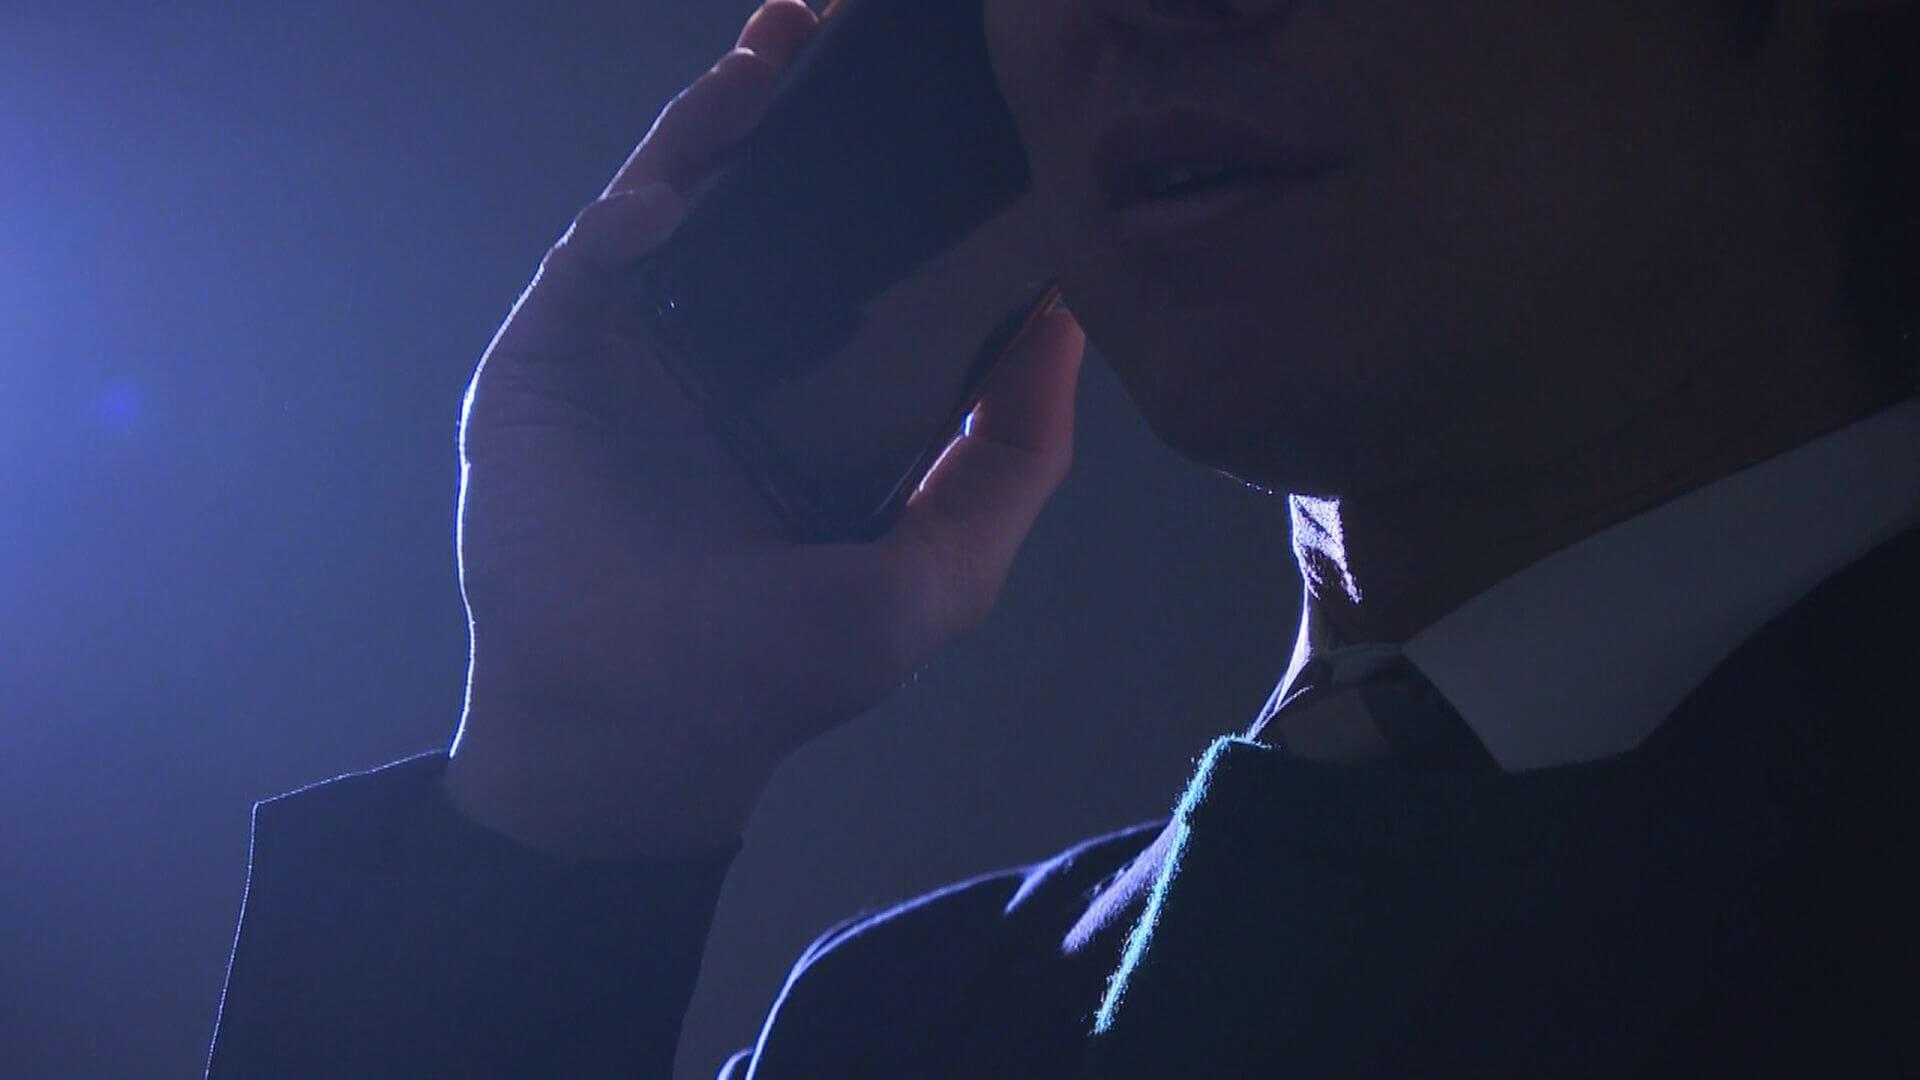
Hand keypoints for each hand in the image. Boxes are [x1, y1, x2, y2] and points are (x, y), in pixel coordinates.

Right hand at [443, 0, 1085, 856]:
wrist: (629, 729)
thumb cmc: (781, 667)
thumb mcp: (939, 574)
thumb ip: (1015, 458)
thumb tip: (1070, 318)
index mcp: (824, 395)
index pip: (868, 256)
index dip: (904, 177)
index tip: (952, 101)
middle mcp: (734, 354)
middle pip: (774, 200)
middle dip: (810, 108)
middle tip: (849, 24)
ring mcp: (641, 346)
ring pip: (686, 196)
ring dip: (729, 114)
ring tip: (783, 37)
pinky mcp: (555, 353)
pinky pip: (597, 249)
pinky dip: (642, 200)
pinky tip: (687, 181)